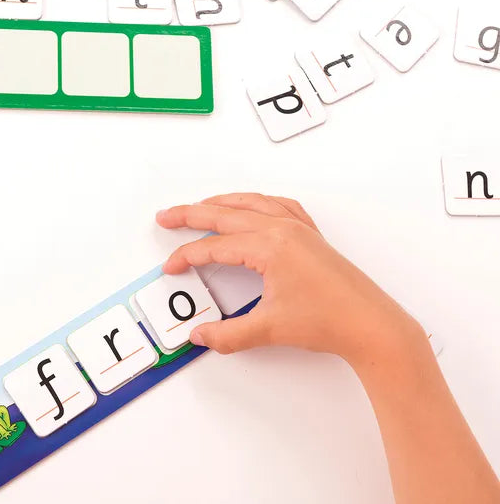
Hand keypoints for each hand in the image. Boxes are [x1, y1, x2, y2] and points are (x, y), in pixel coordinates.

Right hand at [157, 193, 429, 368]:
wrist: (372, 326)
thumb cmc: (330, 321)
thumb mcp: (268, 329)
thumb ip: (227, 334)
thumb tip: (201, 335)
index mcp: (270, 246)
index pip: (216, 247)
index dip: (188, 257)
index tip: (172, 267)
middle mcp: (284, 229)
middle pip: (227, 213)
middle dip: (192, 214)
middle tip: (167, 216)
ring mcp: (300, 230)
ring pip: (252, 203)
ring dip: (222, 202)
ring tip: (201, 205)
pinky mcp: (311, 237)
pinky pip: (279, 206)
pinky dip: (257, 203)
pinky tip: (251, 206)